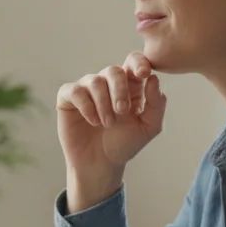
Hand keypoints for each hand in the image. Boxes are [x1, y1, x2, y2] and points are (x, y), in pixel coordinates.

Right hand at [57, 52, 166, 211]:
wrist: (100, 164)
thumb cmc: (124, 144)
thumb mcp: (149, 127)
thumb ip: (156, 104)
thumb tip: (153, 78)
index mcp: (129, 86)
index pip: (133, 61)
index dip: (138, 62)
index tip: (144, 74)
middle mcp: (107, 84)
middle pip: (113, 70)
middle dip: (119, 89)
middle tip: (122, 111)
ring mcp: (87, 89)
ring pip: (95, 81)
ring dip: (103, 103)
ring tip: (107, 124)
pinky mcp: (68, 99)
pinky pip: (75, 91)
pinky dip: (86, 105)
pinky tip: (93, 121)